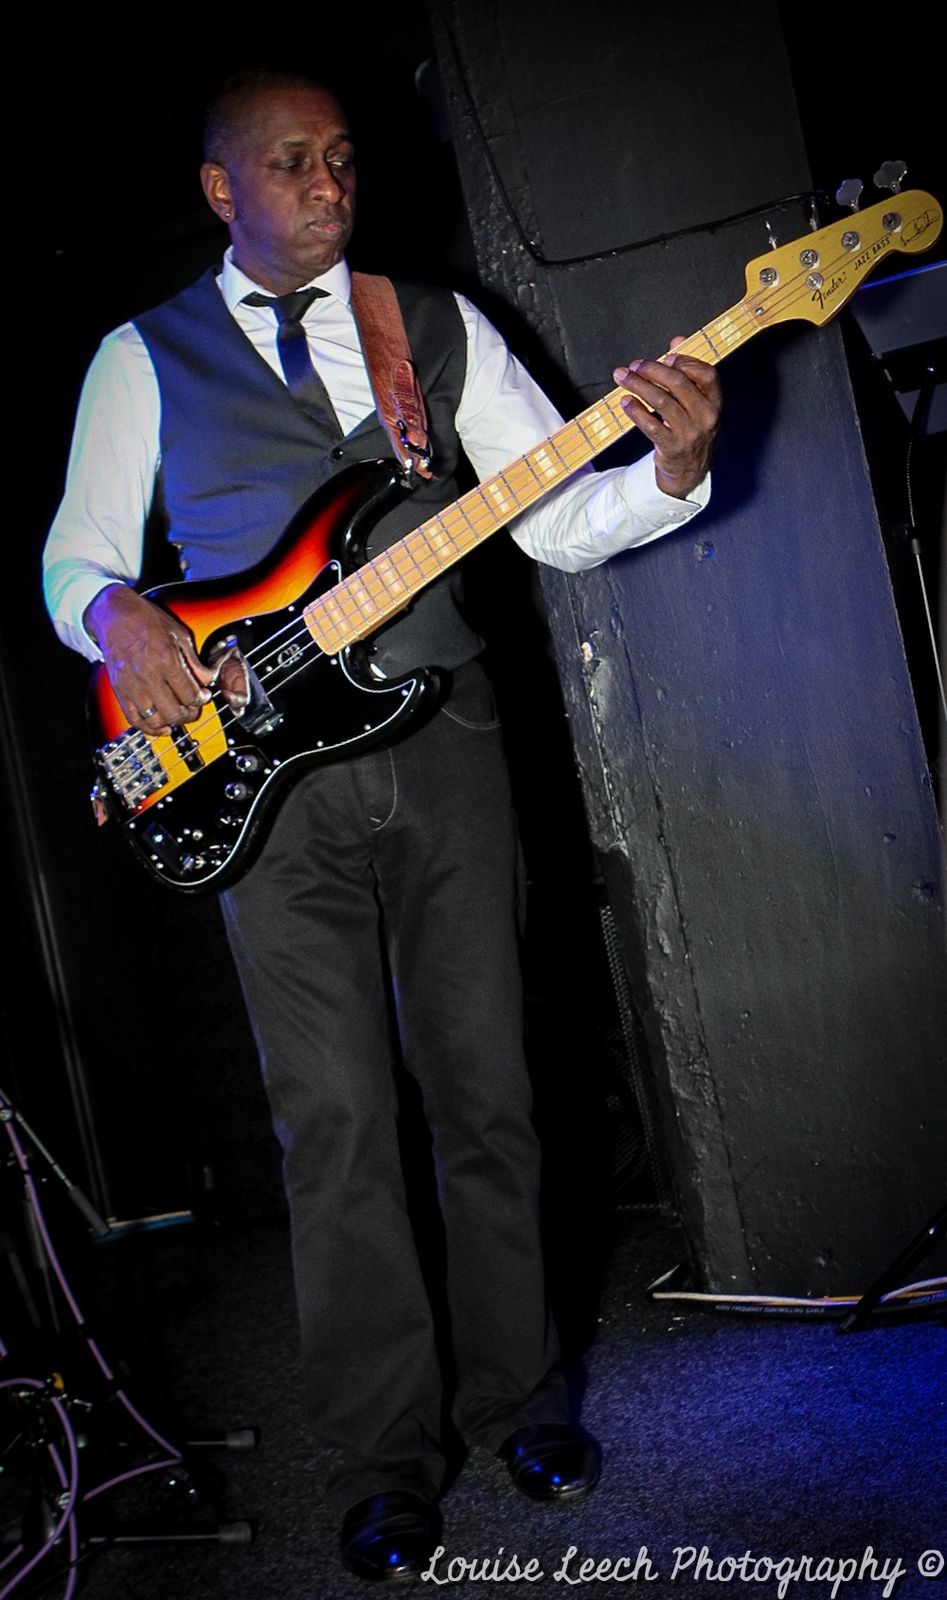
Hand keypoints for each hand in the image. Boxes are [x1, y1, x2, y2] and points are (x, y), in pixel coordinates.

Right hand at [83, 584, 216, 736]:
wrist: (115, 615)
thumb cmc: (147, 621)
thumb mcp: (179, 635)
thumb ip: (194, 661)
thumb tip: (207, 679)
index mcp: (165, 659)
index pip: (189, 694)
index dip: (201, 699)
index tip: (203, 696)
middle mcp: (147, 675)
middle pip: (174, 711)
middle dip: (189, 714)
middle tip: (193, 709)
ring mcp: (131, 685)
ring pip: (154, 719)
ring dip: (170, 723)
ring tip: (177, 716)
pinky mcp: (119, 690)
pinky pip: (134, 718)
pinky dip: (148, 728)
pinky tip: (160, 727)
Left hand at [613, 340, 720, 498]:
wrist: (689, 472)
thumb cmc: (690, 431)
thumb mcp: (696, 404)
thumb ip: (688, 372)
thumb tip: (677, 341)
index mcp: (715, 403)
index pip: (706, 374)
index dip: (685, 361)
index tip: (665, 357)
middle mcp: (706, 417)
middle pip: (678, 383)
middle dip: (652, 369)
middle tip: (634, 365)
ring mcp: (690, 433)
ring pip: (661, 401)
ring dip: (638, 385)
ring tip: (622, 377)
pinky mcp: (672, 447)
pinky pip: (650, 425)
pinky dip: (635, 411)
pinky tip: (626, 402)